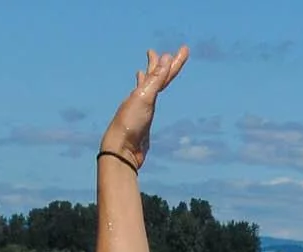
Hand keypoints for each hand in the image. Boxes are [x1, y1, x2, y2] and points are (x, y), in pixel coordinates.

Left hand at [103, 46, 188, 168]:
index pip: (160, 73)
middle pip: (154, 79)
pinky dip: (147, 98)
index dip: (171, 63)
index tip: (180, 51)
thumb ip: (155, 79)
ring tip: (148, 70)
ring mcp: (141, 110)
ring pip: (149, 91)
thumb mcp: (144, 98)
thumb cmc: (130, 124)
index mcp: (142, 92)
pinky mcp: (143, 124)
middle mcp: (141, 98)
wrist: (122, 150)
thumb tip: (166, 57)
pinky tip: (146, 98)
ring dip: (151, 79)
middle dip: (161, 66)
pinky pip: (148, 106)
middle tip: (167, 54)